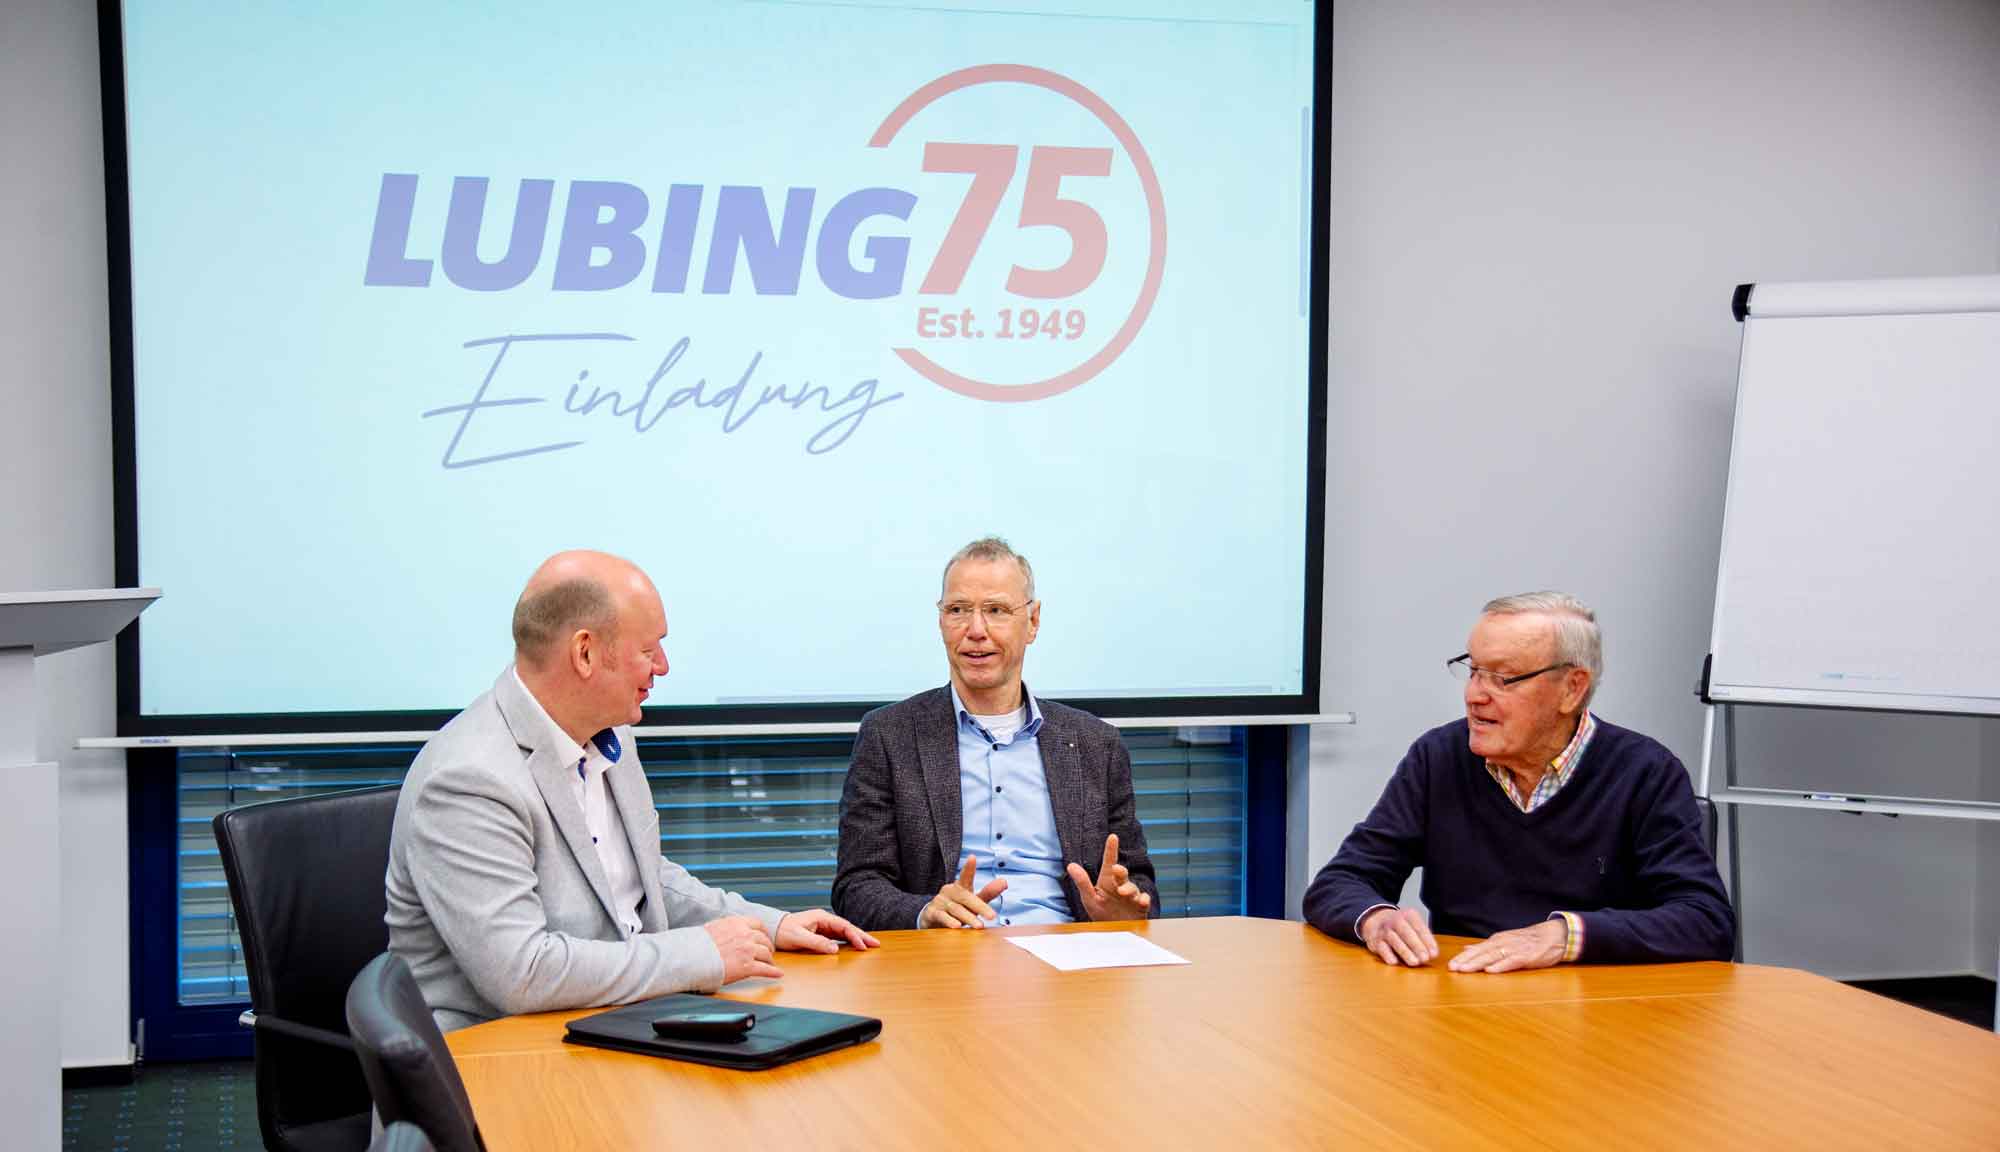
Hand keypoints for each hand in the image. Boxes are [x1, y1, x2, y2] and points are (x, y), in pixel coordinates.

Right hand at [704, 915, 781, 983]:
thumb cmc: (698, 945)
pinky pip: (765, 969)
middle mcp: (745, 934)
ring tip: (770, 963)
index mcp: (736, 923)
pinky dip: (773, 972)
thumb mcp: (713, 928)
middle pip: (764, 940)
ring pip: (766, 954)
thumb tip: (725, 930)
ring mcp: (747, 950)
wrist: (693, 957)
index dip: (763, 932)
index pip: (757, 924)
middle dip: (768, 946)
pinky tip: (778, 974)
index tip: (764, 936)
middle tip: (768, 952)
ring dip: (770, 959)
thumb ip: (725, 928)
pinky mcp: (747, 966)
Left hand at [774, 909, 880, 953]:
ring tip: (869, 946)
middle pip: (847, 927)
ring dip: (856, 938)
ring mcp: (823, 926)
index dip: (855, 935)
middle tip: (876, 944)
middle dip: (861, 936)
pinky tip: (854, 946)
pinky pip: (838, 936)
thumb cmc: (783, 932)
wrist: (772, 930)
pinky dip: (847, 941)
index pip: (843, 926)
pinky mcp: (820, 933)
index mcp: (821, 917)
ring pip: (844, 932)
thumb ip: (817, 943)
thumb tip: (835, 949)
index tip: (863, 945)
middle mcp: (824, 920)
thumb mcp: (799, 938)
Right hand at [922, 855, 1007, 928]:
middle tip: (993, 916)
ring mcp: (940, 901)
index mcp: (960, 887)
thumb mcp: (973, 902)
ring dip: (968, 918)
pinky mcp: (932, 913)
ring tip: (979, 926)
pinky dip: (949, 921)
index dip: (969, 868)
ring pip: (956, 909)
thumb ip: (988, 893)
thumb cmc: (958, 908)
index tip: (972, 857)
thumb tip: (1005, 882)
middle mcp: (950, 891)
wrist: (932, 918)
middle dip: (980, 907)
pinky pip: (941, 917)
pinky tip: (957, 927)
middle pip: (965, 897)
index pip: (966, 876)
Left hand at [1065, 834, 1152, 921]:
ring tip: (1122, 892)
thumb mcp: (1089, 898)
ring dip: (1129, 888)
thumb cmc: (1101, 912)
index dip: (1111, 850)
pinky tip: (1142, 900)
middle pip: (1122, 875)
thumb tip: (1071, 865)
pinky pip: (1143, 901)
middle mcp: (1120, 886)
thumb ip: (1082, 882)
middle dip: (1121, 871)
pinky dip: (1143, 900)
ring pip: (1132, 888)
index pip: (1109, 863)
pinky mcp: (1140, 908)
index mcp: (1108, 881)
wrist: (1114, 931)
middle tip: (1117, 869)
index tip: (1112, 837)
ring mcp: (1131, 896)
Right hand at [1358, 905, 1438, 966]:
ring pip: (1393, 939)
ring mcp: (1384, 930)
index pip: (1419, 927)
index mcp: (1409, 915)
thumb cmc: (1401, 928)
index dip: (1427, 941)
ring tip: (1415, 962)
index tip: (1434, 954)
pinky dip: (1387, 954)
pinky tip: (1395, 961)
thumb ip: (1423, 939)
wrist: (1376, 921)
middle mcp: (1395, 920)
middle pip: (1405, 932)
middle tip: (1425, 958)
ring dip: (1404, 951)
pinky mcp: (1375, 940)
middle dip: (1416, 946)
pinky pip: (1381, 947)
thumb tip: (1432, 953)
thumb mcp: (1414, 926)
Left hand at [1448, 919, 1568, 973]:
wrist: (1553, 935)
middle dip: (1465, 961)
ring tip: (1464, 970)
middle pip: (1481, 953)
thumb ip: (1485, 946)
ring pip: (1492, 957)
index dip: (1462, 957)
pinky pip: (1511, 961)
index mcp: (1496, 941)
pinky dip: (1500, 966)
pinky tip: (1490, 970)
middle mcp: (1503, 944)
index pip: (1476, 950)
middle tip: (1452, 968)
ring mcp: (1514, 950)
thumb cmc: (1528, 940)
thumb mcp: (1504, 941)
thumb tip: (1466, 949)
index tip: (1450, 965)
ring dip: (1477, 963)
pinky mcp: (1527, 957)